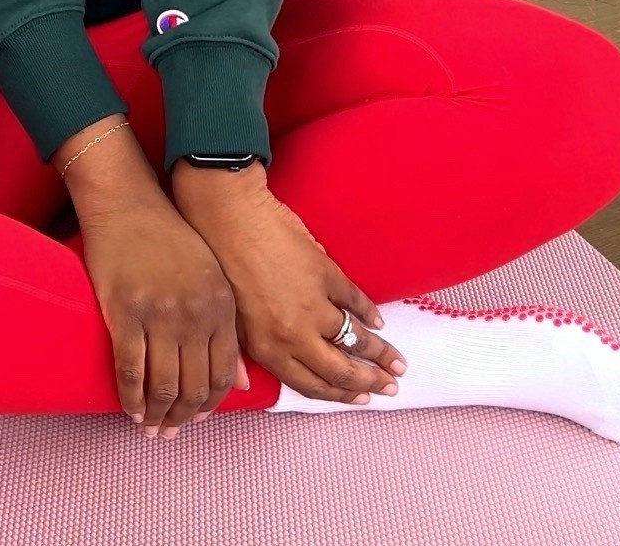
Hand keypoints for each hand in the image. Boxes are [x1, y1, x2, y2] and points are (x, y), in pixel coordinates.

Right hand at [59, 117, 247, 437]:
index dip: (211, 404)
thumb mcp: (211, 275)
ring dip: (158, 415)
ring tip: (150, 427)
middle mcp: (196, 314)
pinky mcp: (126, 312)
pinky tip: (131, 408)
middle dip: (183, 418)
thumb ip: (227, 327)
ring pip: (164, 386)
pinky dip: (131, 397)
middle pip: (195, 386)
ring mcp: (160, 315)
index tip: (198, 418)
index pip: (225, 374)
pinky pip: (130, 370)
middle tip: (170, 432)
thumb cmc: (169, 236)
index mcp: (221, 305)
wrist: (128, 204)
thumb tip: (240, 383)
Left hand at [173, 164, 405, 404]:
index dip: (340, 396)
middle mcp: (295, 334)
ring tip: (397, 364)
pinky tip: (378, 322)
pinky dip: (369, 312)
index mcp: (269, 349)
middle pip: (341, 369)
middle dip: (369, 382)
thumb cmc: (221, 268)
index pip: (312, 384)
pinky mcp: (325, 273)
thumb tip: (244, 385)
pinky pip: (354, 299)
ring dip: (379, 353)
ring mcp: (314, 304)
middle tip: (390, 388)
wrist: (229, 218)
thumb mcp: (225, 321)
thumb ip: (239, 357)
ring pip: (354, 337)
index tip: (362, 400)